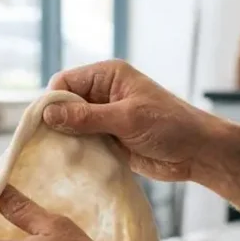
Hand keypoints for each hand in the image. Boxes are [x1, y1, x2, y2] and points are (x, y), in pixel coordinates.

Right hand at [45, 60, 219, 181]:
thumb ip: (87, 117)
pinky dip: (76, 152)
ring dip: (65, 140)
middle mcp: (102, 94)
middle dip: (55, 123)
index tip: (43, 125)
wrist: (197, 152)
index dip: (51, 102)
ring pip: (70, 126)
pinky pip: (83, 143)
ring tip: (55, 157)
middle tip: (46, 145)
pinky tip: (69, 164)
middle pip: (64, 105)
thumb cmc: (169, 126)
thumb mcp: (127, 119)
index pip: (65, 82)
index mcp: (107, 76)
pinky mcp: (108, 139)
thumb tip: (48, 113)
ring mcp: (104, 118)